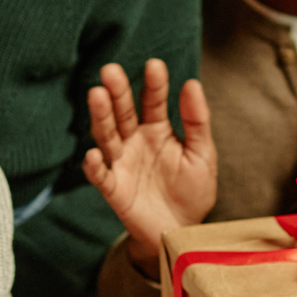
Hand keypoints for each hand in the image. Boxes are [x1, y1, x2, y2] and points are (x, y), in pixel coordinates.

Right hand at [83, 58, 216, 276]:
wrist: (182, 231)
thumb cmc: (192, 191)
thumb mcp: (202, 154)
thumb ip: (197, 121)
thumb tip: (192, 83)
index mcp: (157, 129)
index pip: (152, 101)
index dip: (153, 84)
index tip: (154, 65)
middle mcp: (135, 141)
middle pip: (122, 112)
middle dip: (117, 92)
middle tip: (111, 71)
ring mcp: (122, 163)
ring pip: (107, 136)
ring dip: (101, 117)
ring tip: (96, 95)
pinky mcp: (115, 190)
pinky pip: (102, 176)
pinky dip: (95, 166)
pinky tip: (93, 154)